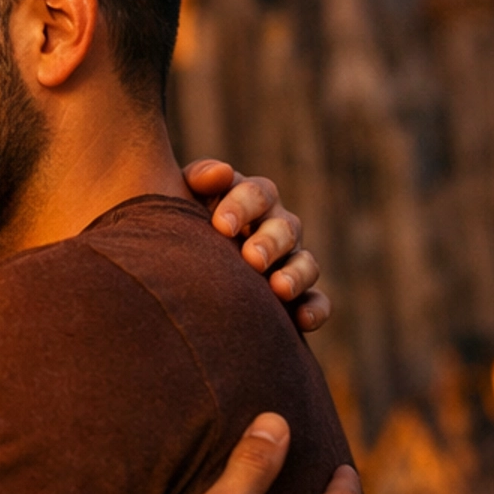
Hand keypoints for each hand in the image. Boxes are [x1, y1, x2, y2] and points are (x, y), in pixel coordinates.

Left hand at [183, 159, 329, 332]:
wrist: (176, 271)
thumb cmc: (178, 225)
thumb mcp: (181, 197)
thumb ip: (199, 179)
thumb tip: (220, 173)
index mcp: (251, 199)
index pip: (257, 193)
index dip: (242, 206)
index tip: (221, 226)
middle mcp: (276, 227)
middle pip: (285, 228)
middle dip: (269, 242)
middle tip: (251, 259)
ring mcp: (288, 262)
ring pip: (306, 263)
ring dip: (296, 275)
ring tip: (278, 289)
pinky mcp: (296, 298)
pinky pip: (317, 301)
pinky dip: (315, 309)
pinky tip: (302, 320)